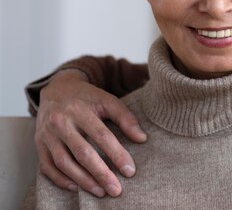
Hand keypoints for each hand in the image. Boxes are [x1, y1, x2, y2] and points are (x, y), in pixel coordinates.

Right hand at [35, 70, 146, 196]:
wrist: (56, 89)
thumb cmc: (87, 98)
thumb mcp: (107, 100)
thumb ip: (125, 118)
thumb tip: (142, 138)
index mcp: (80, 110)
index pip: (101, 136)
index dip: (117, 154)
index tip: (130, 171)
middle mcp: (61, 123)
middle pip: (82, 152)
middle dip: (100, 173)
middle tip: (116, 189)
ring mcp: (47, 135)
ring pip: (64, 163)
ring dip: (82, 180)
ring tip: (100, 192)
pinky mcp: (38, 144)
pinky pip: (47, 167)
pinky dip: (61, 180)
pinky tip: (77, 188)